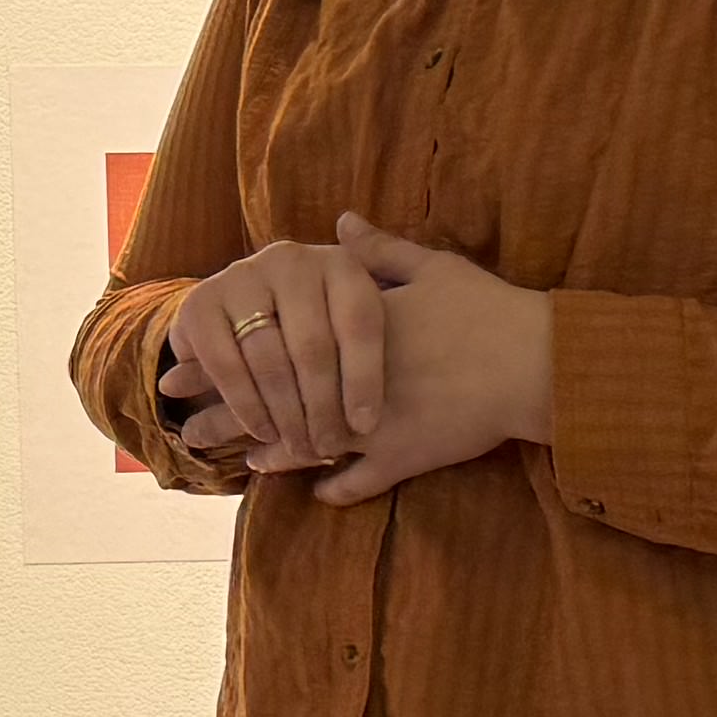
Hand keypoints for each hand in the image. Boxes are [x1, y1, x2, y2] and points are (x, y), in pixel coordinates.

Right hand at [158, 225, 393, 475]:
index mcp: (339, 263)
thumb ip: (387, 320)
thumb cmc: (325, 327)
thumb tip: (378, 339)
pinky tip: (264, 432)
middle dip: (322, 407)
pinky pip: (227, 366)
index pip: (359, 323)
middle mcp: (290, 260)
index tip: (365, 426)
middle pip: (312, 346)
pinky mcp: (200, 304)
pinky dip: (246, 406)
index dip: (363, 379)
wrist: (248, 313)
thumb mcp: (365, 316)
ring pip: (270, 360)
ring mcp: (241, 278)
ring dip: (286, 414)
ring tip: (301, 447)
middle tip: (329, 447)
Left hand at [160, 212, 556, 502]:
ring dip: (269, 454)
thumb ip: (378, 251)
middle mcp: (348, 378)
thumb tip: (342, 222)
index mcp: (346, 330)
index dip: (222, 354)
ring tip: (234, 463)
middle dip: (224, 413)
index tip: (179, 359)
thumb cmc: (486, 310)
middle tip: (181, 426)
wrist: (537, 363)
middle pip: (272, 398)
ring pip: (304, 445)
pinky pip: (360, 479)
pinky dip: (336, 486)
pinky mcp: (404, 455)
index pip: (269, 343)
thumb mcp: (432, 268)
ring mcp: (373, 421)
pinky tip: (313, 494)